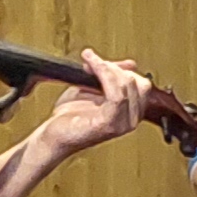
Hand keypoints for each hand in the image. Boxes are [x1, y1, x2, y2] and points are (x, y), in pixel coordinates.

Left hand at [33, 50, 147, 162]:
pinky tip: (91, 67)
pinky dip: (103, 75)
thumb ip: (112, 76)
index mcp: (132, 112)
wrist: (55, 135)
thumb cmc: (70, 117)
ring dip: (106, 68)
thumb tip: (129, 64)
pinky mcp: (109, 124)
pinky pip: (115, 95)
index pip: (142, 84)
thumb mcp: (95, 89)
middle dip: (114, 67)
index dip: (123, 68)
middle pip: (138, 83)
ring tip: (89, 62)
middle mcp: (131, 120)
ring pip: (127, 85)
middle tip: (92, 62)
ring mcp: (122, 124)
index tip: (101, 60)